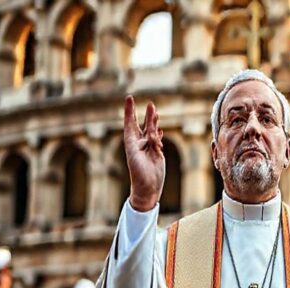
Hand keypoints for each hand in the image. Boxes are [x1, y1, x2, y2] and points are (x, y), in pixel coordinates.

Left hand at [124, 96, 164, 211]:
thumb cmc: (138, 174)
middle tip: (150, 103)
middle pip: (143, 125)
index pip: (130, 122)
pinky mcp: (157, 154)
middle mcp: (139, 144)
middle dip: (145, 115)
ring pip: (151, 131)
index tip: (129, 97)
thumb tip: (156, 133)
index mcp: (131, 142)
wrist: (146, 188)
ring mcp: (148, 148)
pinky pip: (158, 141)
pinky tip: (160, 130)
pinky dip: (159, 134)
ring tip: (156, 112)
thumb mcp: (138, 157)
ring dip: (153, 122)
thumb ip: (148, 143)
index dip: (130, 110)